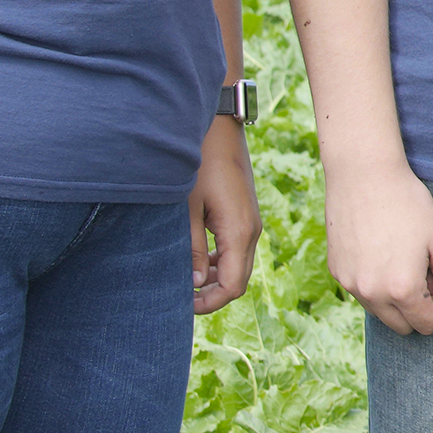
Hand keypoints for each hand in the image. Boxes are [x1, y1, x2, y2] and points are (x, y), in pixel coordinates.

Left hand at [189, 117, 260, 316]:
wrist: (218, 128)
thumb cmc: (198, 165)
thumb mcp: (186, 209)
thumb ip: (190, 249)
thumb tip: (194, 284)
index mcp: (239, 233)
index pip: (232, 286)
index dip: (209, 303)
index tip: (183, 304)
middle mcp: (251, 231)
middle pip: (238, 280)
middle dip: (212, 294)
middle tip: (181, 298)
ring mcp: (251, 223)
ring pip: (238, 266)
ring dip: (215, 278)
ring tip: (185, 279)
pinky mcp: (245, 215)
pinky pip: (237, 249)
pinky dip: (219, 261)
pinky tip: (197, 258)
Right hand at [323, 151, 432, 335]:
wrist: (363, 175)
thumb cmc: (409, 204)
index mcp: (403, 289)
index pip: (427, 326)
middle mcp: (372, 294)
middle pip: (402, 327)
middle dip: (415, 308)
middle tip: (419, 270)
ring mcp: (350, 285)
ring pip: (379, 313)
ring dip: (392, 299)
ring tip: (398, 258)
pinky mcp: (336, 272)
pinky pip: (360, 293)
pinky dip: (372, 284)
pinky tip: (377, 251)